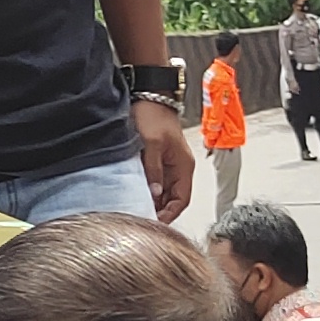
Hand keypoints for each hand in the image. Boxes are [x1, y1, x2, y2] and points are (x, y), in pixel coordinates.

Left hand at [132, 102, 193, 218]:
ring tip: (137, 210)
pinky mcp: (158, 161)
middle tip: (142, 220)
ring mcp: (169, 165)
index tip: (156, 224)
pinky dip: (148, 191)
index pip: (182, 200)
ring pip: (164, 193)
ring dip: (153, 202)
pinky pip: (156, 183)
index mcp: (184, 166)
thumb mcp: (152, 144)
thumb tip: (155, 194)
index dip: (170, 214)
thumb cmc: (154, 115)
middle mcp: (179, 169)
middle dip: (160, 211)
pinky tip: (136, 195)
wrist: (150, 97)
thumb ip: (154, 170)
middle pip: (173, 199)